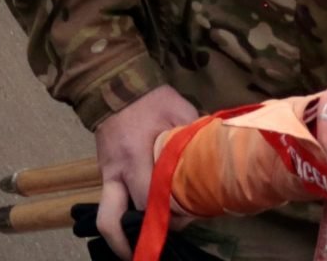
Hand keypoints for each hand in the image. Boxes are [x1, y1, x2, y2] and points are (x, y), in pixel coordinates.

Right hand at [93, 85, 198, 257]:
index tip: (187, 220)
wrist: (112, 82)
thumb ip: (196, 138)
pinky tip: (143, 222)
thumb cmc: (150, 98)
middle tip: (150, 253)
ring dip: (124, 234)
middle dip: (129, 243)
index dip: (169, 218)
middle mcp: (114, 171)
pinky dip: (125, 216)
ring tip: (144, 248)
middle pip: (111, 220)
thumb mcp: (180, 111)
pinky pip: (110, 202)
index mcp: (133, 156)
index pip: (148, 201)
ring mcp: (105, 174)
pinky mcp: (104, 173)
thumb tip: (222, 161)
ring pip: (106, 215)